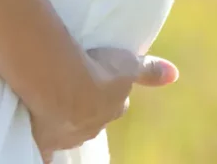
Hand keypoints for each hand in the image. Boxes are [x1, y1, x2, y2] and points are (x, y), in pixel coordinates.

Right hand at [30, 48, 178, 161]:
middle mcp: (94, 126)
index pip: (115, 104)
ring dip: (64, 118)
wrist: (63, 84)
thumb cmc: (97, 70)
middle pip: (93, 118)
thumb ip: (149, 71)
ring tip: (52, 101)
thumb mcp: (127, 65)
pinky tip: (41, 144)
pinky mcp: (47, 142)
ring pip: (70, 130)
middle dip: (87, 108)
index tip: (98, 82)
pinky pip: (46, 152)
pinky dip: (44, 149)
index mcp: (112, 108)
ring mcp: (70, 136)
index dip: (107, 93)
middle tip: (74, 90)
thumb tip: (175, 74)